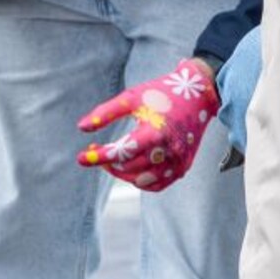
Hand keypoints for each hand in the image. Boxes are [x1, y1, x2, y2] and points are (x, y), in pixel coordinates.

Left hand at [77, 61, 219, 192]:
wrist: (199, 95)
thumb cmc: (162, 93)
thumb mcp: (132, 97)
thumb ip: (106, 112)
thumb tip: (81, 128)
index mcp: (155, 131)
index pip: (121, 152)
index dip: (98, 157)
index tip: (81, 157)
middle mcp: (168, 150)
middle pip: (129, 168)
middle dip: (108, 162)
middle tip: (96, 150)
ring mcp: (178, 161)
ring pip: (142, 180)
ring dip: (123, 173)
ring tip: (115, 158)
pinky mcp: (183, 167)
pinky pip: (158, 185)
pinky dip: (142, 181)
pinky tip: (132, 169)